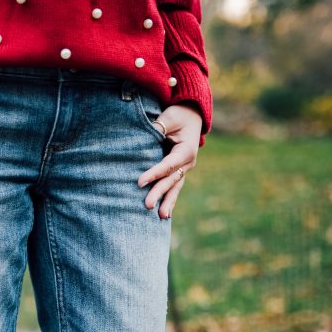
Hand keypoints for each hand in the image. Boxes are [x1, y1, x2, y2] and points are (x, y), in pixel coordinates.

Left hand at [137, 103, 202, 218]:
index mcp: (186, 150)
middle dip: (158, 193)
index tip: (139, 182)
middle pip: (171, 180)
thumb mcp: (169, 118)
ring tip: (161, 216)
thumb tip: (145, 136)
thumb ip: (158, 128)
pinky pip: (174, 188)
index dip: (154, 174)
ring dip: (168, 202)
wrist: (192, 117)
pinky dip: (170, 200)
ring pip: (175, 188)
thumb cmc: (178, 116)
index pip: (167, 165)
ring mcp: (184, 169)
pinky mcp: (179, 173)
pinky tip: (164, 215)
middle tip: (147, 205)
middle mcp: (188, 163)